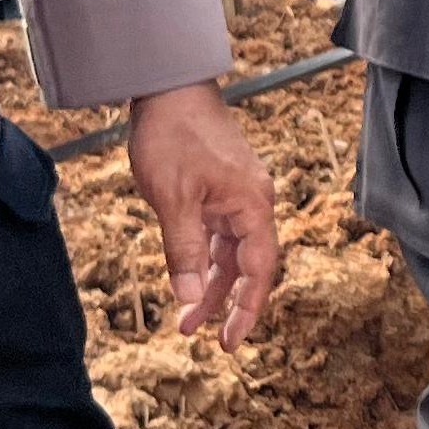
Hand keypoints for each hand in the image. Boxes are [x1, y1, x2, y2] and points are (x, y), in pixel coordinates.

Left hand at [128, 83, 280, 346]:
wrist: (168, 86)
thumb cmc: (174, 136)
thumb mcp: (173, 198)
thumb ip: (183, 250)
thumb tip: (187, 298)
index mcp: (252, 205)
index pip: (259, 271)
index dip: (247, 310)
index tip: (229, 342)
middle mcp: (253, 202)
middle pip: (246, 265)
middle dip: (223, 303)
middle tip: (202, 336)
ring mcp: (237, 194)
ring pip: (230, 251)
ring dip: (210, 283)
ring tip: (185, 317)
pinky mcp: (221, 186)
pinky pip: (219, 233)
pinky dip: (204, 257)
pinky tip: (188, 275)